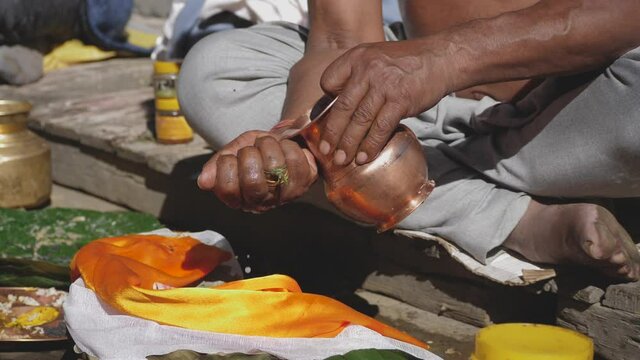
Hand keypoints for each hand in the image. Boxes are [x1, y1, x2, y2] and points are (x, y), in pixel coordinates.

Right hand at [197, 131, 317, 212]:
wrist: (283, 139)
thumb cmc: (255, 150)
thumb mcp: (232, 152)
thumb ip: (217, 165)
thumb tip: (203, 182)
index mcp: (240, 198)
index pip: (228, 189)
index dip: (227, 165)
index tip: (232, 156)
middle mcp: (263, 202)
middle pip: (253, 182)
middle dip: (250, 155)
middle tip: (252, 149)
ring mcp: (286, 195)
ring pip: (275, 168)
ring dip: (269, 146)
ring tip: (268, 145)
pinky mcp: (306, 182)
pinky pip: (295, 159)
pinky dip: (288, 145)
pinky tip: (285, 147)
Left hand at [319, 39, 454, 164]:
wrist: (440, 59)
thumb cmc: (405, 63)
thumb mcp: (375, 58)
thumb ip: (356, 76)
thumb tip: (336, 106)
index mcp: (357, 57)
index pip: (328, 81)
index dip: (325, 103)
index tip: (323, 122)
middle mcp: (368, 69)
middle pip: (343, 107)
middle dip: (331, 133)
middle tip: (324, 151)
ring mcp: (385, 84)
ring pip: (360, 120)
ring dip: (348, 144)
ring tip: (341, 160)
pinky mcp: (401, 100)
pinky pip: (381, 127)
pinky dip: (370, 145)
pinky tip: (364, 157)